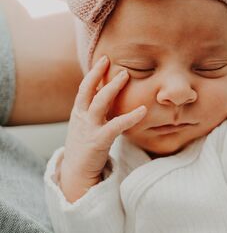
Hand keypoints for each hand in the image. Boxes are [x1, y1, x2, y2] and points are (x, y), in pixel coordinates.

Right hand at [60, 55, 146, 201]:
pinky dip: (131, 117)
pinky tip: (143, 111)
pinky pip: (116, 125)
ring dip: (112, 87)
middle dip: (98, 73)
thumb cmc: (85, 149)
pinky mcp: (99, 141)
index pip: (84, 89)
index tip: (104, 60)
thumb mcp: (86, 127)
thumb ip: (96, 114)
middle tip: (110, 59)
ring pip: (99, 102)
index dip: (93, 73)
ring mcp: (89, 128)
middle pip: (88, 90)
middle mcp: (81, 118)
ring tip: (125, 75)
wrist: (76, 173)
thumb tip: (110, 100)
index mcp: (78, 113)